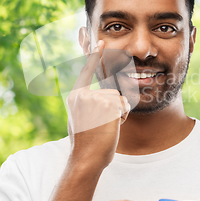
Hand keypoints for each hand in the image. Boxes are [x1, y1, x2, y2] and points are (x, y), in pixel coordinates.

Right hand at [66, 40, 129, 169]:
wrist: (85, 159)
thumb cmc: (85, 144)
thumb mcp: (79, 119)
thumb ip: (85, 104)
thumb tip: (92, 97)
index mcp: (75, 97)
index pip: (86, 72)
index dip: (95, 56)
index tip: (101, 41)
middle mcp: (83, 95)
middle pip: (111, 91)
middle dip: (113, 107)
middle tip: (101, 125)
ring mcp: (95, 99)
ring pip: (119, 99)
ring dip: (118, 113)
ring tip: (105, 126)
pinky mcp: (108, 105)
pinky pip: (124, 106)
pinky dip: (122, 117)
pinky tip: (111, 127)